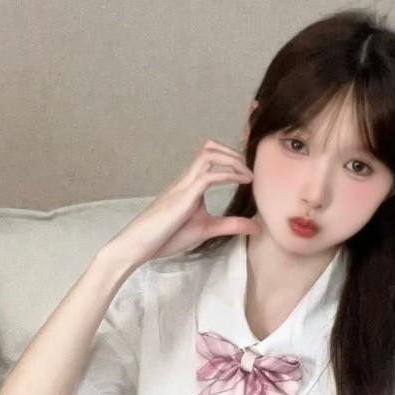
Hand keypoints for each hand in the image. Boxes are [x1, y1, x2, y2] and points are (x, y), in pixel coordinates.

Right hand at [107, 140, 262, 267]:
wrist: (138, 245)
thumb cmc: (166, 236)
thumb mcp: (207, 229)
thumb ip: (231, 225)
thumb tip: (257, 226)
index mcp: (189, 184)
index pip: (210, 157)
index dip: (231, 157)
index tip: (249, 173)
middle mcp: (186, 180)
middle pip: (210, 148)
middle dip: (233, 153)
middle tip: (250, 170)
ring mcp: (183, 186)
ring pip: (208, 156)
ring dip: (232, 160)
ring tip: (248, 175)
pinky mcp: (183, 197)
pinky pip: (208, 177)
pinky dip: (228, 175)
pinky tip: (241, 183)